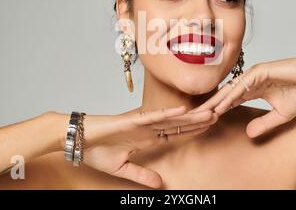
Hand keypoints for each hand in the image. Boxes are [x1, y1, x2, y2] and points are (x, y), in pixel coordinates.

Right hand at [81, 106, 216, 187]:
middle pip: (179, 125)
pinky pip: (152, 117)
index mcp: (147, 139)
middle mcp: (147, 129)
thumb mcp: (123, 169)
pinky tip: (182, 111)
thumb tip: (161, 185)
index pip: (176, 135)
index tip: (209, 128)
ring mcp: (141, 124)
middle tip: (219, 115)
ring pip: (171, 119)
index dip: (193, 131)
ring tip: (210, 113)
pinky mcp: (131, 121)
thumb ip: (142, 175)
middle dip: (198, 122)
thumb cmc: (96, 150)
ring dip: (191, 117)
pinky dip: (167, 114)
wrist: (76, 140)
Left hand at [189, 51, 295, 137]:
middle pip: (224, 95)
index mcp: (253, 89)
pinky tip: (221, 105)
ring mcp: (254, 74)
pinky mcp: (260, 70)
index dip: (217, 110)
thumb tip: (248, 134)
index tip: (204, 121)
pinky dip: (231, 96)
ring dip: (215, 101)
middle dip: (209, 106)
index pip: (229, 100)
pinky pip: (242, 85)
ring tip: (201, 113)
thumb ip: (264, 123)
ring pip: (230, 89)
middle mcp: (249, 81)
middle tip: (193, 117)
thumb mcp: (280, 115)